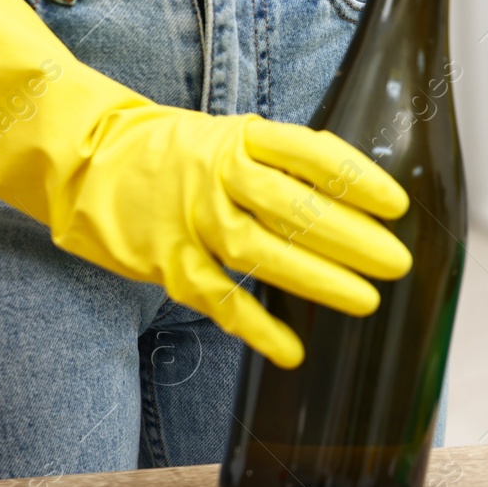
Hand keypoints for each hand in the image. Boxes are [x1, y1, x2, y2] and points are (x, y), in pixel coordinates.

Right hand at [0, 0, 410, 367]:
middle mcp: (218, 175)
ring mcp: (191, 218)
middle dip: (349, 237)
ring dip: (316, 278)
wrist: (90, 158)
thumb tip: (363, 195)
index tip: (397, 204)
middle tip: (396, 261)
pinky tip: (291, 349)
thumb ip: (289, 162)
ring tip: (364, 299)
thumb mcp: (238, 137)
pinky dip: (255, 326)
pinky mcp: (166, 260)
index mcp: (244, 139)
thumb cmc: (185, 152)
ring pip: (258, 251)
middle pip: (290, 206)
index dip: (354, 179)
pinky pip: (215, 297)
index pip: (308, 154)